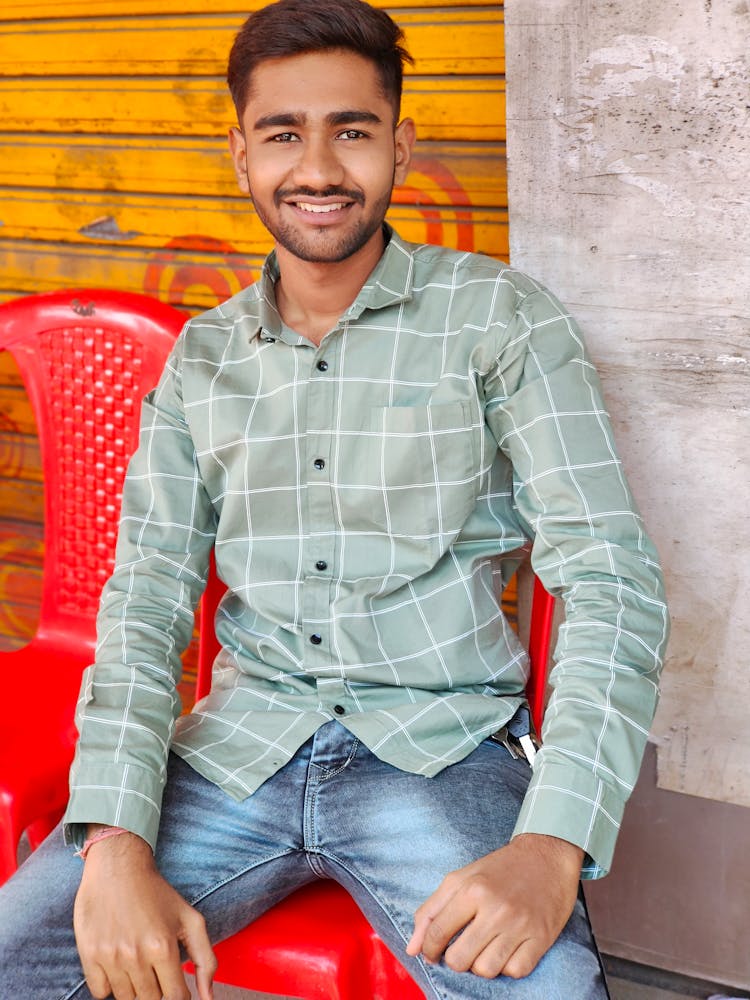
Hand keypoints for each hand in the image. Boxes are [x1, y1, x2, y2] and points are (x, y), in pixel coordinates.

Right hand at [73, 828, 216, 999]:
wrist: (117, 868)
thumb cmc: (156, 893)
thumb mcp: (190, 919)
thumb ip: (206, 960)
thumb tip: (208, 998)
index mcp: (164, 947)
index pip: (176, 997)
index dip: (178, 993)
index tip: (174, 983)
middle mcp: (136, 955)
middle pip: (150, 999)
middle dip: (156, 987)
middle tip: (154, 963)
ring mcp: (111, 957)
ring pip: (126, 998)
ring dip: (133, 985)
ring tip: (135, 958)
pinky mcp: (89, 955)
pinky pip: (100, 992)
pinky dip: (109, 983)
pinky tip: (116, 961)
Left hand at [406, 833, 582, 979]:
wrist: (547, 856)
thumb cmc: (500, 868)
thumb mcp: (461, 878)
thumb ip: (432, 910)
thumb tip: (412, 949)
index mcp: (472, 889)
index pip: (437, 932)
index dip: (429, 948)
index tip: (433, 951)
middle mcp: (496, 908)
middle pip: (459, 959)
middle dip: (455, 959)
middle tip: (462, 948)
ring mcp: (520, 925)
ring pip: (486, 970)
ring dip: (481, 965)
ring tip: (484, 948)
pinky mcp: (541, 938)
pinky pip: (515, 972)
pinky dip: (508, 967)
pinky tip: (507, 949)